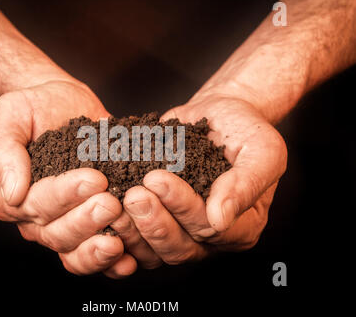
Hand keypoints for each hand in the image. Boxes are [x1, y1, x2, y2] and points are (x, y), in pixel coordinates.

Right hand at [0, 80, 136, 277]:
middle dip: (87, 221)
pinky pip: (94, 252)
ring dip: (97, 249)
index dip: (66, 195)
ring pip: (75, 250)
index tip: (95, 178)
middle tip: (112, 202)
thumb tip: (12, 193)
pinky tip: (128, 260)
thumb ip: (3, 153)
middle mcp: (35, 218)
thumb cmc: (31, 108)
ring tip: (120, 239)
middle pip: (58, 233)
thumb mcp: (8, 117)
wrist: (60, 103)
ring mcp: (64, 223)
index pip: (37, 204)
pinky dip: (111, 262)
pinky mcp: (89, 223)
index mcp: (11, 197)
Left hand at [111, 94, 286, 267]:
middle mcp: (210, 237)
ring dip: (132, 229)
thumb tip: (220, 219)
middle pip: (179, 246)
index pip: (209, 229)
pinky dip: (120, 225)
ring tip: (114, 200)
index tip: (157, 178)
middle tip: (133, 194)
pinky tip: (103, 204)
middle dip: (153, 221)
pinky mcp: (158, 220)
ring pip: (153, 250)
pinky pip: (137, 236)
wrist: (220, 116)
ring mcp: (181, 231)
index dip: (182, 207)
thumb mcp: (263, 151)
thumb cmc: (247, 131)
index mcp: (241, 227)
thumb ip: (247, 184)